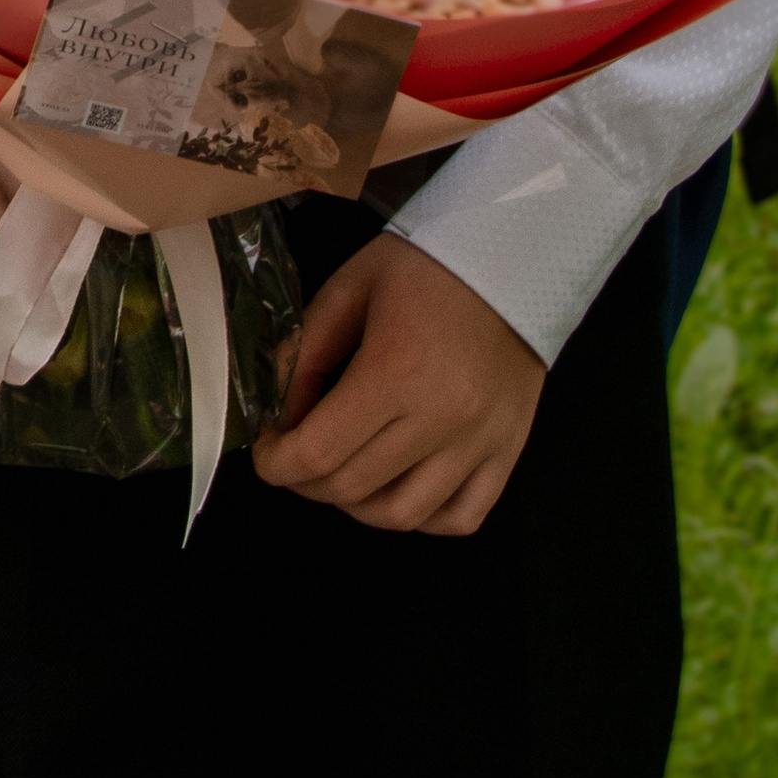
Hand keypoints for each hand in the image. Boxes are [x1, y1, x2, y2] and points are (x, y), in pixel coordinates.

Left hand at [249, 232, 543, 534]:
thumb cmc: (425, 266)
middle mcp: (441, 418)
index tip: (265, 450)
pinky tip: (397, 485)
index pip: (319, 452)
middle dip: (305, 481)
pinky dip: (420, 518)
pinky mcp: (508, 452)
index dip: (277, 463)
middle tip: (294, 455)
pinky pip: (460, 517)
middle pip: (353, 489)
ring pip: (403, 515)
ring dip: (356, 506)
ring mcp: (480, 443)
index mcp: (395, 370)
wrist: (512, 258)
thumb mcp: (349, 289)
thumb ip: (305, 350)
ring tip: (341, 472)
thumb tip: (280, 413)